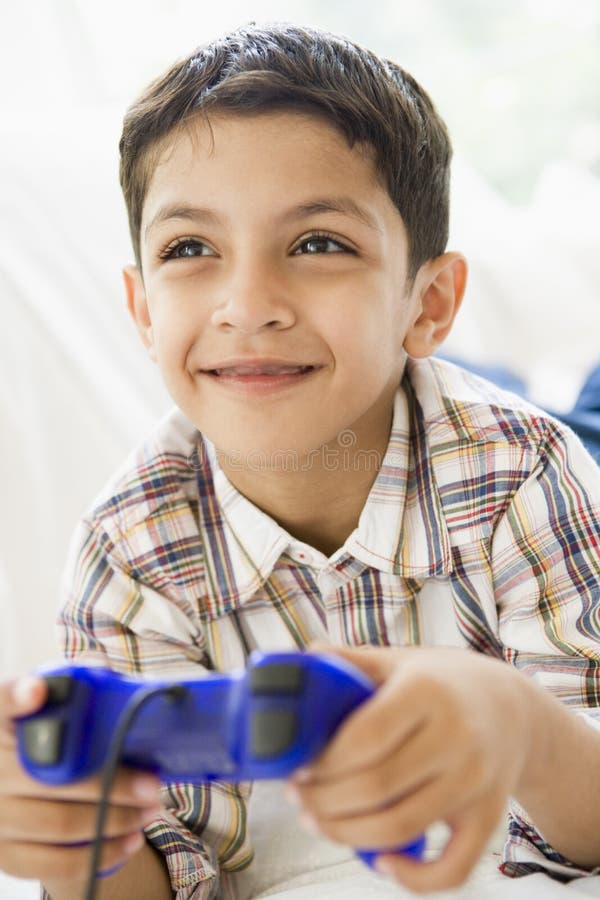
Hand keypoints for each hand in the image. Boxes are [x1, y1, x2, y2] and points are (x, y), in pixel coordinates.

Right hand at [0, 675, 162, 889]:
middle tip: (152, 783)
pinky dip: (99, 853)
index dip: (18, 697)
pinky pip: (55, 863)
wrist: (13, 791)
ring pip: (60, 823)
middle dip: (110, 783)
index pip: (3, 704)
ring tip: (151, 809)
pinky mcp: (6, 855)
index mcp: (0, 725)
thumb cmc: (46, 742)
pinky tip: (130, 839)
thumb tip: (104, 673)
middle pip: (52, 776)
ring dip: (114, 819)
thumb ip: (74, 692)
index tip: (38, 691)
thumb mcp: (50, 711)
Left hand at [287, 643, 534, 893]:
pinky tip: (380, 861)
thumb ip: (353, 660)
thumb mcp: (401, 660)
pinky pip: (453, 867)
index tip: (298, 767)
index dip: (324, 761)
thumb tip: (307, 655)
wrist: (516, 708)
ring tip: (318, 821)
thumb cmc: (446, 682)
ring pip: (401, 827)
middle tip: (299, 797)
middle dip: (324, 801)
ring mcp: (475, 781)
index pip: (365, 737)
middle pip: (376, 787)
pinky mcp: (488, 817)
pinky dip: (413, 878)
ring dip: (347, 835)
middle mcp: (456, 736)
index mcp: (427, 691)